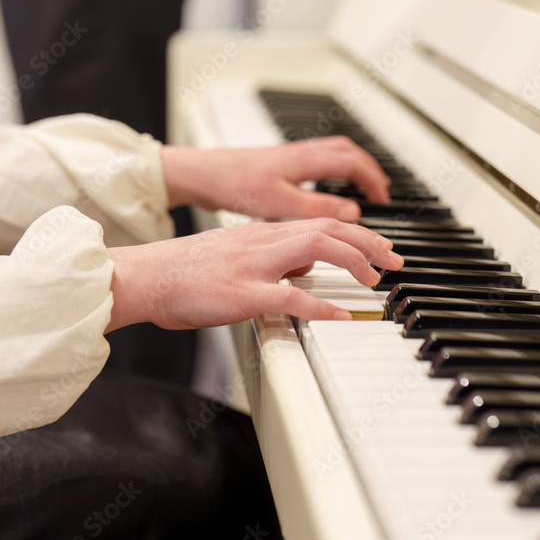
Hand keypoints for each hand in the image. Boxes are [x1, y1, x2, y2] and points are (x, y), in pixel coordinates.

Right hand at [105, 218, 403, 330]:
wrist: (145, 276)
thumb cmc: (183, 271)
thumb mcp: (234, 254)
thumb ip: (270, 258)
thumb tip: (303, 268)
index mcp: (262, 233)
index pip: (320, 223)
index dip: (357, 233)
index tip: (380, 248)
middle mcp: (262, 241)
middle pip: (328, 229)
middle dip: (369, 242)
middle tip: (394, 261)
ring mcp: (254, 265)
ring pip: (317, 249)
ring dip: (354, 262)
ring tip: (375, 280)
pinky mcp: (242, 293)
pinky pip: (290, 297)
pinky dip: (321, 306)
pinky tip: (341, 316)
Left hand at [161, 136, 390, 220]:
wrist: (203, 174)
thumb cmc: (234, 184)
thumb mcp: (279, 203)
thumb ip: (318, 208)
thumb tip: (352, 213)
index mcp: (306, 160)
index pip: (354, 163)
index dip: (374, 181)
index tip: (383, 200)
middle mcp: (302, 153)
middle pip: (349, 153)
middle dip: (370, 171)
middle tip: (381, 193)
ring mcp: (291, 156)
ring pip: (334, 153)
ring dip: (353, 167)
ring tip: (363, 188)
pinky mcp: (280, 164)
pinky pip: (318, 160)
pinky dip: (333, 171)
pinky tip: (325, 188)